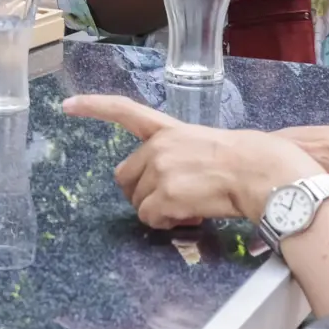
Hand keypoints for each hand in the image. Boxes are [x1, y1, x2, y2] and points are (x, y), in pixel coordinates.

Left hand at [72, 91, 320, 227]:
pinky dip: (166, 224)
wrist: (262, 174)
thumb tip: (167, 184)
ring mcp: (160, 170)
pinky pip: (150, 219)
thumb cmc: (246, 162)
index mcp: (168, 129)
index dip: (94, 107)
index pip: (124, 111)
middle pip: (124, 177)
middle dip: (140, 192)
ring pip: (138, 202)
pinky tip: (190, 215)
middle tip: (170, 201)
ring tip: (190, 206)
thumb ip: (177, 155)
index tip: (67, 105)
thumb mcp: (204, 146)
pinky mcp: (164, 195)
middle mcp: (158, 147)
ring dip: (158, 210)